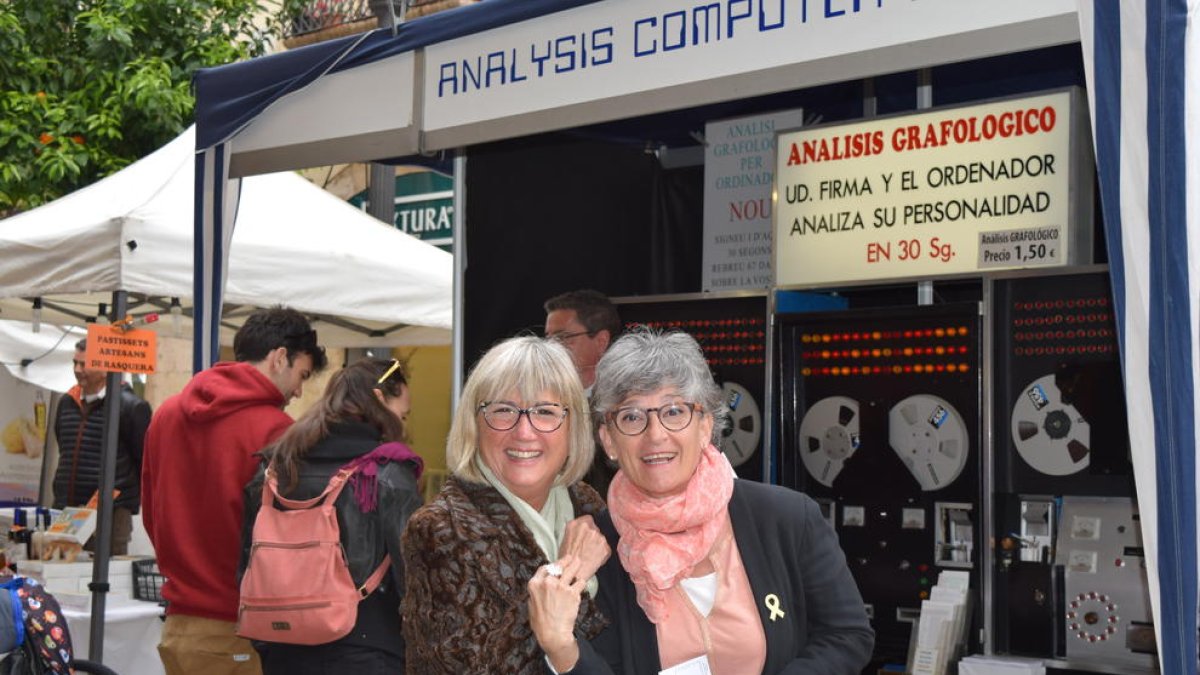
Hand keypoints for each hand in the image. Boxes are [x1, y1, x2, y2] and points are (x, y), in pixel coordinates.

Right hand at [529, 555, 585, 671]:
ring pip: (572, 569)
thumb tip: (542, 586)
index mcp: (534, 584)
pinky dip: (581, 583)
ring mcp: (561, 586)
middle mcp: (547, 582)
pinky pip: (580, 582)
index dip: (552, 565)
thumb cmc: (541, 623)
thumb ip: (537, 592)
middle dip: (566, 561)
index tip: (557, 564)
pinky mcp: (573, 593)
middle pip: (559, 565)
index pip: (545, 568)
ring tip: (579, 562)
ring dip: (576, 565)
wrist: (552, 634)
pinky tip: (581, 584)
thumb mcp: (531, 605)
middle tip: (572, 558)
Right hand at [559, 515, 609, 581]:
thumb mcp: (564, 540)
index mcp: (575, 524)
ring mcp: (598, 536)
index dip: (587, 528)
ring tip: (589, 555)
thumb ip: (575, 532)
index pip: (587, 519)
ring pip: (600, 538)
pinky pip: (605, 548)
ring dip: (597, 545)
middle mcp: (588, 528)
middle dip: (592, 537)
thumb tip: (580, 531)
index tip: (585, 534)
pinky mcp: (605, 546)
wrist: (573, 574)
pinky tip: (593, 559)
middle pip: (595, 528)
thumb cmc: (566, 560)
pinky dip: (602, 553)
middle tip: (586, 547)